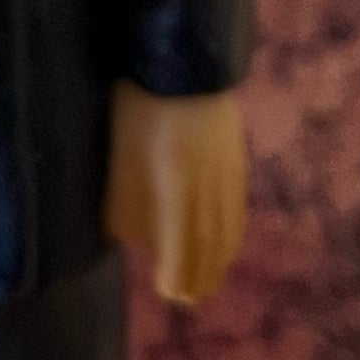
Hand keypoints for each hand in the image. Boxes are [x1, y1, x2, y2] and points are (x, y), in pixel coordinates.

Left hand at [106, 82, 247, 306]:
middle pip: (208, 242)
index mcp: (177, 189)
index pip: (180, 243)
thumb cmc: (139, 108)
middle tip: (190, 299)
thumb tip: (129, 239)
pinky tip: (229, 243)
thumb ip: (124, 204)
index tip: (168, 293)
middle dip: (200, 274)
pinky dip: (233, 234)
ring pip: (226, 228)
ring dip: (218, 261)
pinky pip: (237, 209)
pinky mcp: (236, 159)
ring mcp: (227, 174)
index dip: (176, 272)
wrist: (184, 60)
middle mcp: (209, 188)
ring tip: (209, 282)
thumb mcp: (121, 157)